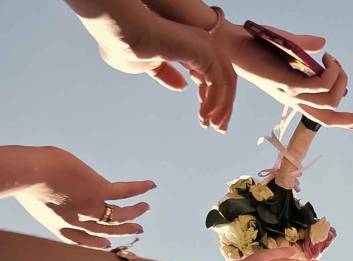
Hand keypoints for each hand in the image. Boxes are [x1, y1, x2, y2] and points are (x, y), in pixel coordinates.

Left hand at [13, 146, 154, 248]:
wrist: (30, 173)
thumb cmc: (25, 178)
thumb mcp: (31, 191)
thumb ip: (42, 193)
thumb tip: (43, 180)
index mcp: (59, 224)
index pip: (80, 240)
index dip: (95, 245)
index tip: (106, 246)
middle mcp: (78, 220)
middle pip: (106, 231)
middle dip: (123, 231)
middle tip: (138, 229)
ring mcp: (90, 207)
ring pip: (119, 216)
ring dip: (135, 213)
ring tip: (145, 207)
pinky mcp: (99, 190)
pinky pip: (124, 192)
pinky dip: (139, 189)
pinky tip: (151, 185)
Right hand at [81, 7, 235, 131]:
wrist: (120, 33)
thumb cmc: (126, 45)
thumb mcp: (150, 65)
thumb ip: (167, 75)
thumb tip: (182, 87)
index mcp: (192, 47)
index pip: (213, 76)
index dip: (212, 98)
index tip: (207, 120)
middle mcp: (203, 45)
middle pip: (225, 79)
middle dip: (224, 106)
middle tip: (219, 128)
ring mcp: (206, 47)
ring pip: (226, 82)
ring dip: (222, 107)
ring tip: (212, 126)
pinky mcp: (205, 52)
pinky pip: (218, 82)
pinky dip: (215, 101)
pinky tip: (204, 115)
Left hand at [213, 22, 352, 127]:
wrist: (230, 44)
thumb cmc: (257, 44)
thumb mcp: (288, 46)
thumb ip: (306, 46)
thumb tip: (323, 43)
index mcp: (295, 96)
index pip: (323, 117)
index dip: (346, 121)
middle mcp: (294, 100)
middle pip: (331, 119)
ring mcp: (291, 94)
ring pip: (330, 100)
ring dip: (340, 78)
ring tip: (332, 60)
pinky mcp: (288, 84)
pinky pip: (321, 86)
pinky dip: (331, 72)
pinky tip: (326, 57)